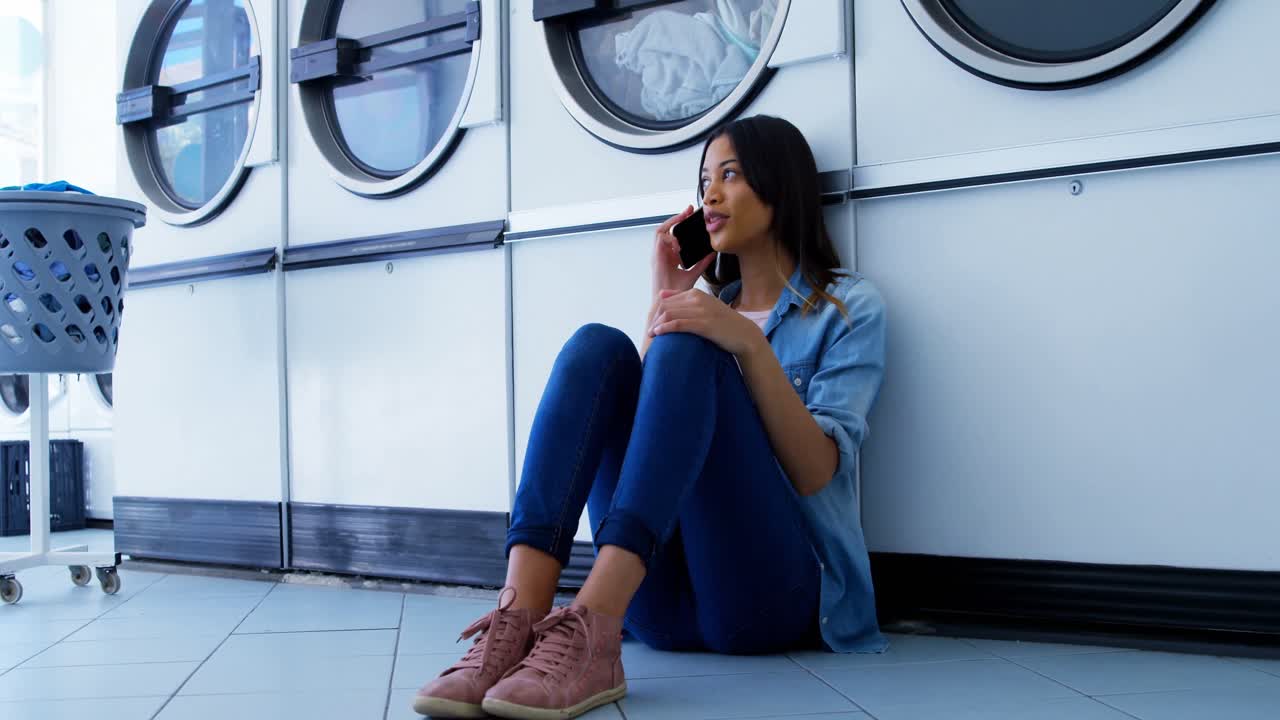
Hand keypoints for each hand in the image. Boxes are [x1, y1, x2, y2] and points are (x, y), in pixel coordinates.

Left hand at [648, 288, 765, 357]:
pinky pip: (678, 324)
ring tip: (651, 334)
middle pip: (666, 307)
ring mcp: (701, 311)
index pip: (667, 300)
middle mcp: (697, 299)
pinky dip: (665, 328)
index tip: (652, 324)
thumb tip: (661, 294)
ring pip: (670, 314)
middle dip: (654, 319)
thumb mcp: (703, 306)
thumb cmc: (722, 322)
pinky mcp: (704, 324)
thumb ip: (682, 299)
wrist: (743, 334)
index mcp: (696, 293)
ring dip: (657, 325)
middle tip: (649, 331)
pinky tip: (659, 334)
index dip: (656, 312)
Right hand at [651, 206, 715, 298]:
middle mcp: (663, 254)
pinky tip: (679, 244)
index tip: (691, 215)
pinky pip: (659, 239)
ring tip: (682, 220)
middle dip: (676, 217)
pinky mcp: (655, 257)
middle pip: (666, 229)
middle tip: (688, 210)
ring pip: (660, 231)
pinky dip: (669, 238)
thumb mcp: (694, 273)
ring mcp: (658, 255)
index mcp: (670, 257)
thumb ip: (702, 263)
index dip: (681, 224)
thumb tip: (713, 253)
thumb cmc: (678, 291)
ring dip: (671, 224)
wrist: (671, 303)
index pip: (674, 235)